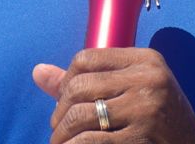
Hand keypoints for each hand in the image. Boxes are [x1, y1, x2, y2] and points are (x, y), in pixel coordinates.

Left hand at [32, 48, 194, 143]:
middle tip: (58, 128)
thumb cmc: (156, 118)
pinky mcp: (141, 137)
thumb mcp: (131, 90)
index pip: (86, 58)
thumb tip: (37, 72)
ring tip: (61, 142)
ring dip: (62, 133)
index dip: (66, 80)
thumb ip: (86, 81)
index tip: (65, 101)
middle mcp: (148, 79)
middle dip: (60, 111)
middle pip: (80, 86)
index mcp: (146, 59)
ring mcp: (146, 109)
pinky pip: (90, 140)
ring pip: (81, 115)